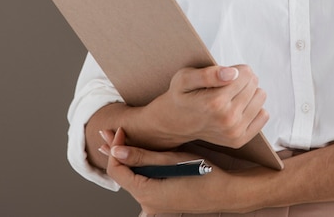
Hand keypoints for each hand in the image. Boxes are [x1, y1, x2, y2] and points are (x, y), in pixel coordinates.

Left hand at [104, 128, 246, 214]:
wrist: (227, 192)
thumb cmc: (204, 174)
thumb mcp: (172, 160)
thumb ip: (142, 157)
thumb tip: (115, 151)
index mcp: (147, 194)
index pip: (117, 170)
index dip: (114, 148)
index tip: (120, 129)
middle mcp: (147, 203)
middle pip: (123, 175)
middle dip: (115, 152)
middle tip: (107, 132)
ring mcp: (155, 204)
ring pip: (133, 178)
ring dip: (126, 159)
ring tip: (117, 141)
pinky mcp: (163, 199)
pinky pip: (143, 182)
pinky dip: (138, 167)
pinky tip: (137, 156)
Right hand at [136, 64, 268, 149]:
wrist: (175, 123)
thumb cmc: (181, 96)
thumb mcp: (185, 78)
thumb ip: (208, 73)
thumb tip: (233, 73)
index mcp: (215, 102)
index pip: (246, 73)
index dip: (236, 69)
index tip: (224, 74)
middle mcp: (227, 119)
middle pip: (254, 84)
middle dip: (242, 79)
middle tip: (225, 86)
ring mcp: (234, 132)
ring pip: (260, 96)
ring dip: (249, 92)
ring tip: (231, 96)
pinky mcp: (239, 140)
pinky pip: (263, 115)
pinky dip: (254, 108)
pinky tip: (239, 107)